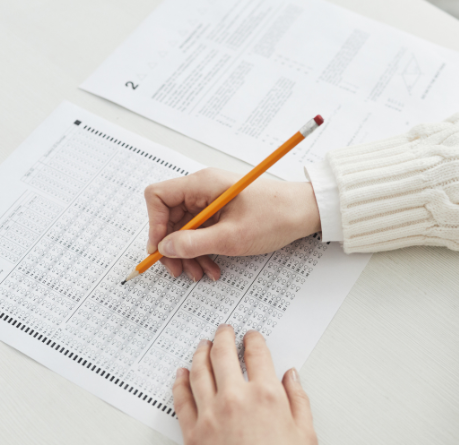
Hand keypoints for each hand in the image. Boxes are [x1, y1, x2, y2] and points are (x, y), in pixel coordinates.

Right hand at [144, 168, 320, 280]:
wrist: (304, 213)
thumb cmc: (275, 216)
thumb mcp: (231, 237)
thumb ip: (194, 243)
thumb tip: (165, 248)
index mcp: (202, 184)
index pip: (158, 196)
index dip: (154, 224)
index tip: (161, 250)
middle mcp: (202, 189)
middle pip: (169, 217)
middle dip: (172, 247)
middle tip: (178, 271)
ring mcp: (211, 201)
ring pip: (184, 229)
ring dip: (188, 253)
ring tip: (199, 274)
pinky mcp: (220, 213)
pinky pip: (201, 232)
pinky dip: (202, 251)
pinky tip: (212, 268)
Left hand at [173, 325, 316, 444]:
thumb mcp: (305, 435)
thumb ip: (299, 401)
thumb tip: (292, 378)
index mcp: (266, 396)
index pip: (257, 354)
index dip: (253, 340)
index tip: (252, 337)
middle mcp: (235, 399)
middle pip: (223, 354)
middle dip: (223, 337)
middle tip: (224, 331)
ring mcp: (210, 415)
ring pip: (199, 371)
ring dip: (200, 353)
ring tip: (203, 345)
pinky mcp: (193, 433)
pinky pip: (181, 399)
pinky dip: (180, 382)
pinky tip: (181, 374)